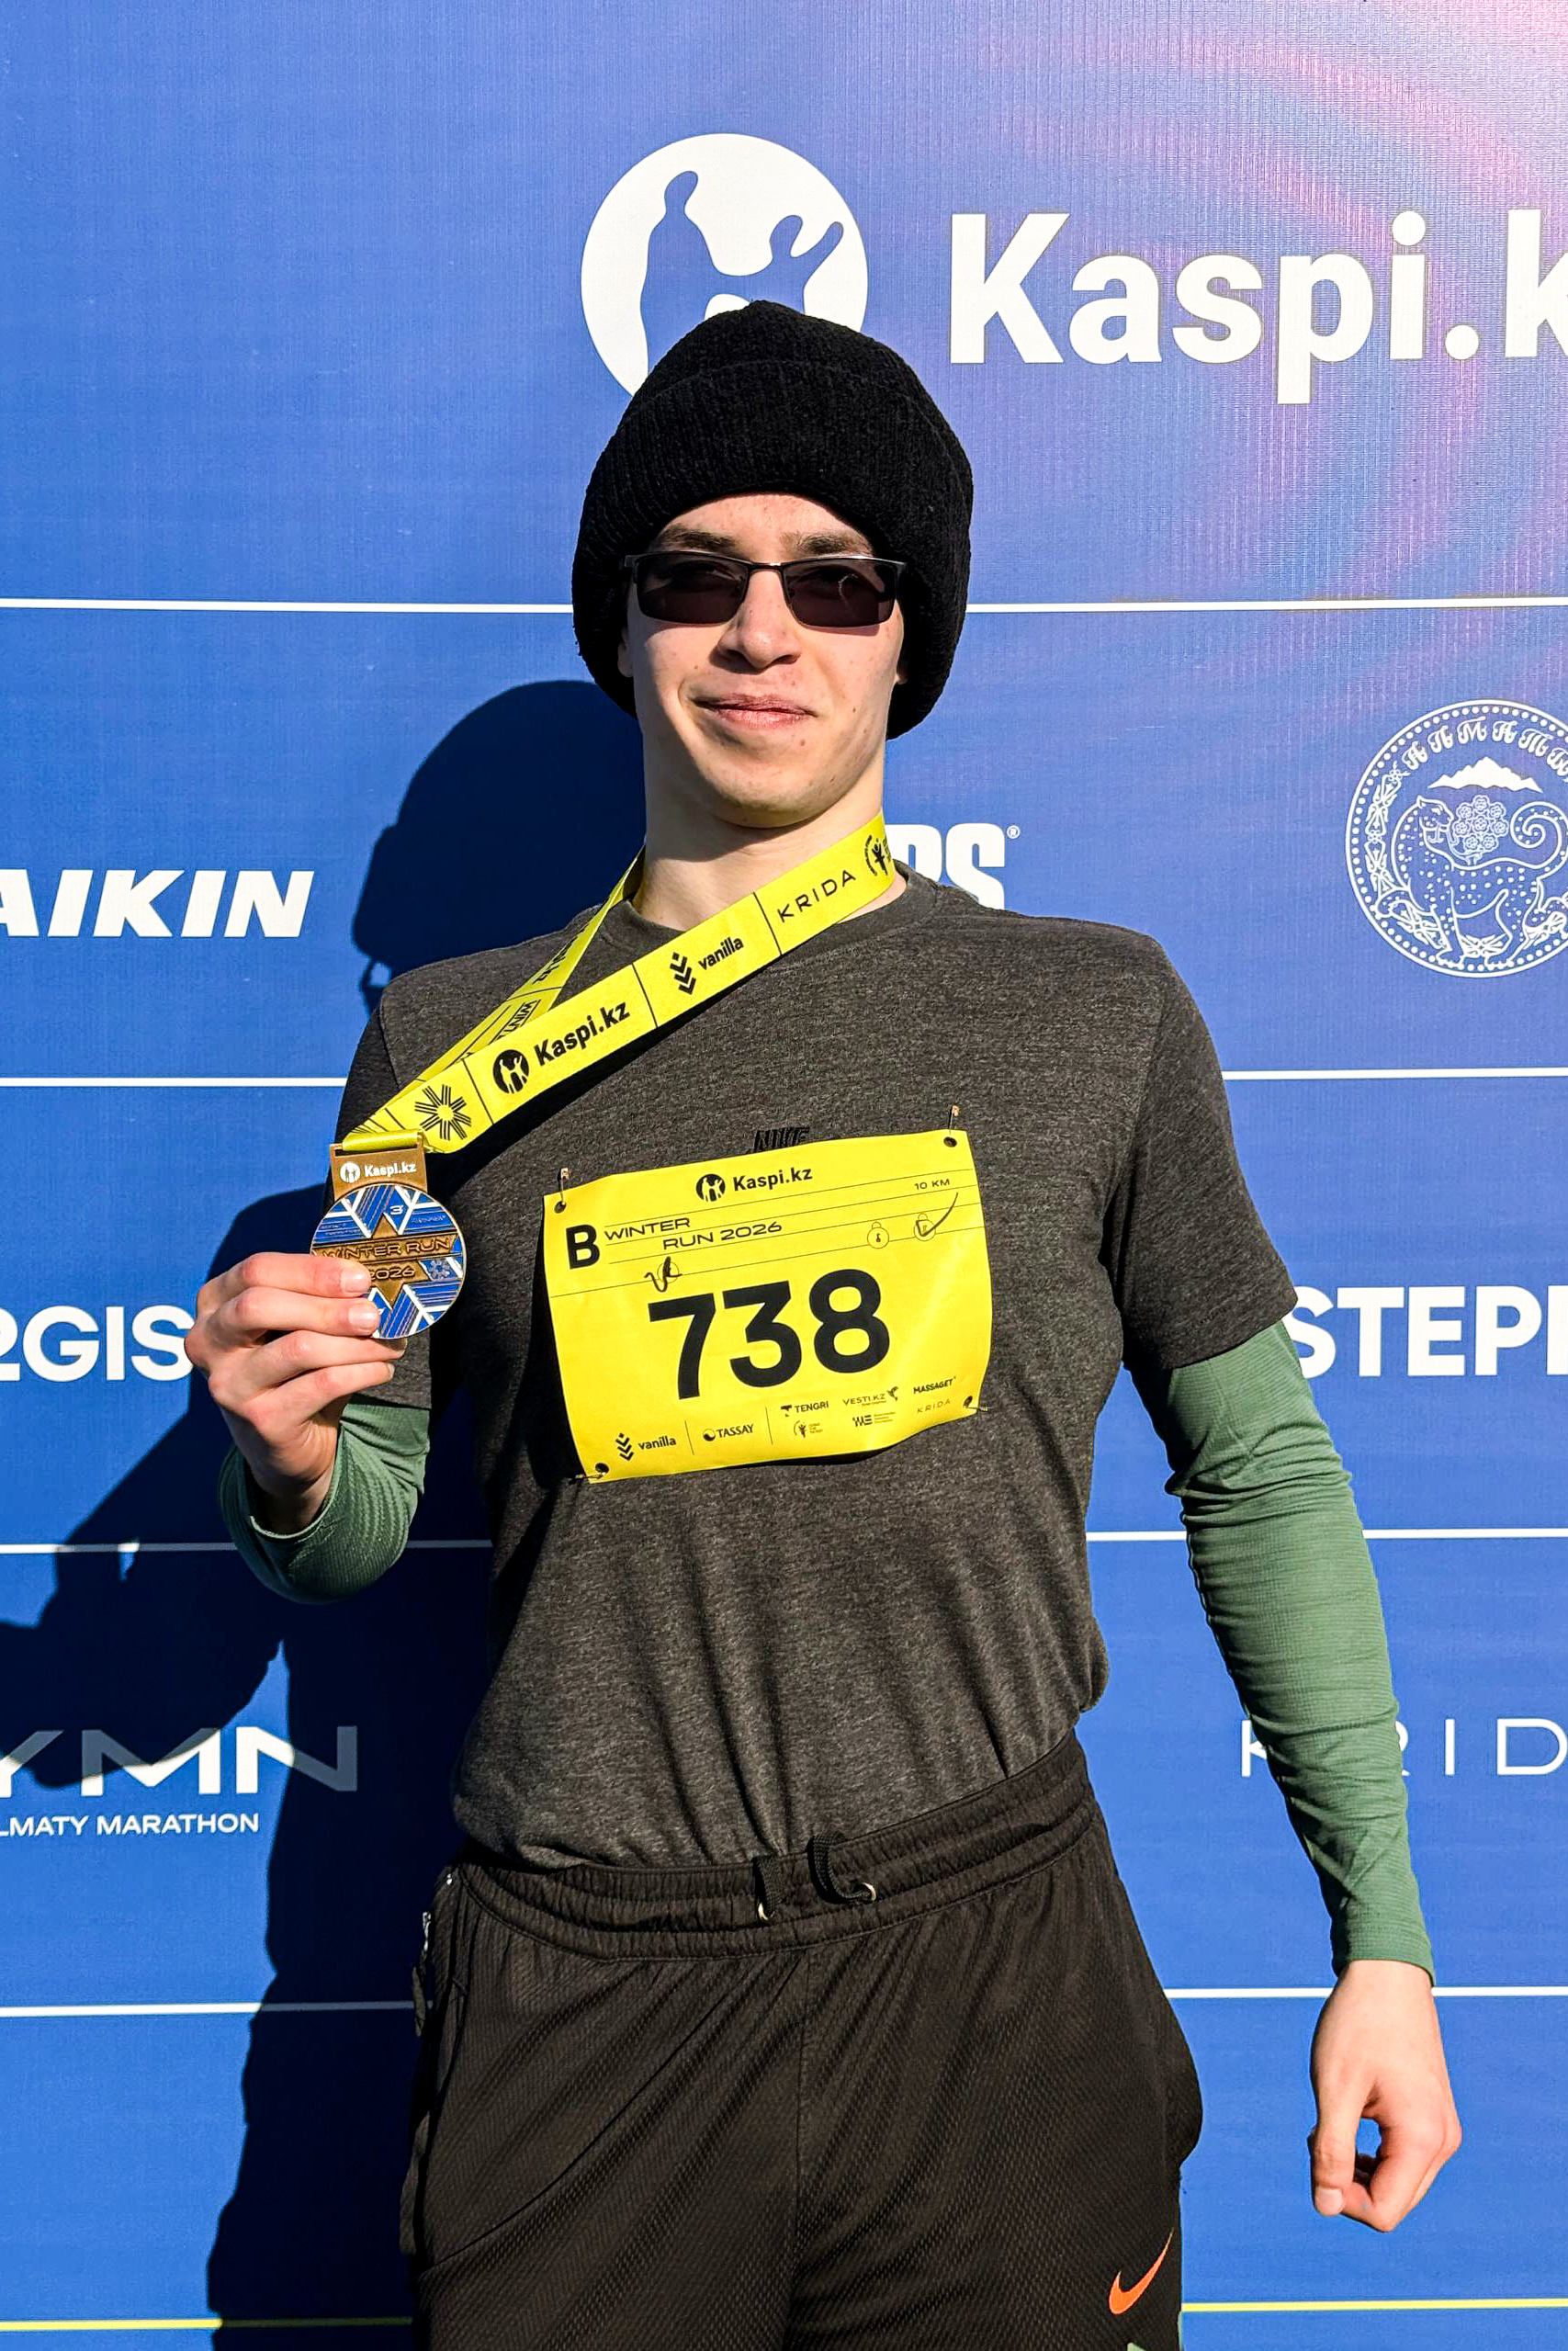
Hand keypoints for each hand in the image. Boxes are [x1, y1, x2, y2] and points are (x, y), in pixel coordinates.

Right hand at [184, 1251, 405, 1526]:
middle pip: (261, 1306)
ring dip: (355, 1344)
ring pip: (298, 1348)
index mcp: (214, 1303)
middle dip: (327, 1307)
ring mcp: (230, 1385)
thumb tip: (367, 1277)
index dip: (311, 1270)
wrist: (283, 1443)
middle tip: (374, 1314)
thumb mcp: (295, 1324)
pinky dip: (360, 1373)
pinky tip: (382, 1369)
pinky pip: (320, 1385)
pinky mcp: (260, 1420)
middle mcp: (208, 1342)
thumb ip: (318, 1296)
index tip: (360, 1277)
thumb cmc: (292, 1367)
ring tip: (391, 1344)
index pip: (256, 1271)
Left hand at [1307, 1958, 1461, 2229]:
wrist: (1387, 1974)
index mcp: (1422, 2139)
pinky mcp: (1433, 2116)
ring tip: (1329, 2123)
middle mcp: (1443, 2141)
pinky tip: (1347, 2118)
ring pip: (1397, 2182)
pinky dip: (1372, 2151)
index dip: (1342, 2199)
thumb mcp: (1334, 2090)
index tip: (1315, 2156)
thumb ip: (1330, 2153)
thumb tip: (1325, 2206)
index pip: (1383, 2211)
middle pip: (1393, 2202)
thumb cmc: (1357, 2025)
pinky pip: (1403, 2158)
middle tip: (1319, 2134)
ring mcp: (1442, 2129)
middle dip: (1350, 2183)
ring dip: (1359, 2168)